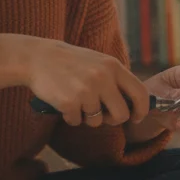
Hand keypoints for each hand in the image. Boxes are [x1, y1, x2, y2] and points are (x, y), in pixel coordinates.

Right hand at [26, 40, 149, 127]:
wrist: (38, 58)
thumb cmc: (70, 62)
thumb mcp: (99, 62)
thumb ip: (116, 79)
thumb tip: (134, 103)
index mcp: (113, 66)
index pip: (140, 93)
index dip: (142, 110)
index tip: (136, 118)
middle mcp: (102, 78)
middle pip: (122, 114)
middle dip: (113, 120)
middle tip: (103, 116)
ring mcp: (86, 90)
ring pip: (97, 121)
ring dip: (87, 118)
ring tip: (77, 102)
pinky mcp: (69, 102)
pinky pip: (77, 122)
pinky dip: (70, 117)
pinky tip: (63, 103)